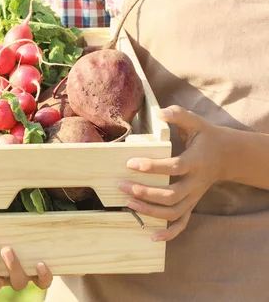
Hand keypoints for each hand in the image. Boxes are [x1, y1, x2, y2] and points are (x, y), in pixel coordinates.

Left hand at [118, 105, 234, 241]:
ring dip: (150, 212)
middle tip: (122, 186)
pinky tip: (152, 236)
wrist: (227, 156)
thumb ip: (178, 116)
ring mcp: (194, 197)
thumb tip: (160, 112)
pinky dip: (169, 233)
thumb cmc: (205, 137)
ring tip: (128, 203)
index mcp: (196, 162)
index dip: (153, 167)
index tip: (130, 163)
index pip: (174, 167)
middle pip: (172, 195)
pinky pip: (182, 223)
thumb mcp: (195, 123)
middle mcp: (196, 183)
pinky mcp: (192, 204)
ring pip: (174, 212)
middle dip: (145, 193)